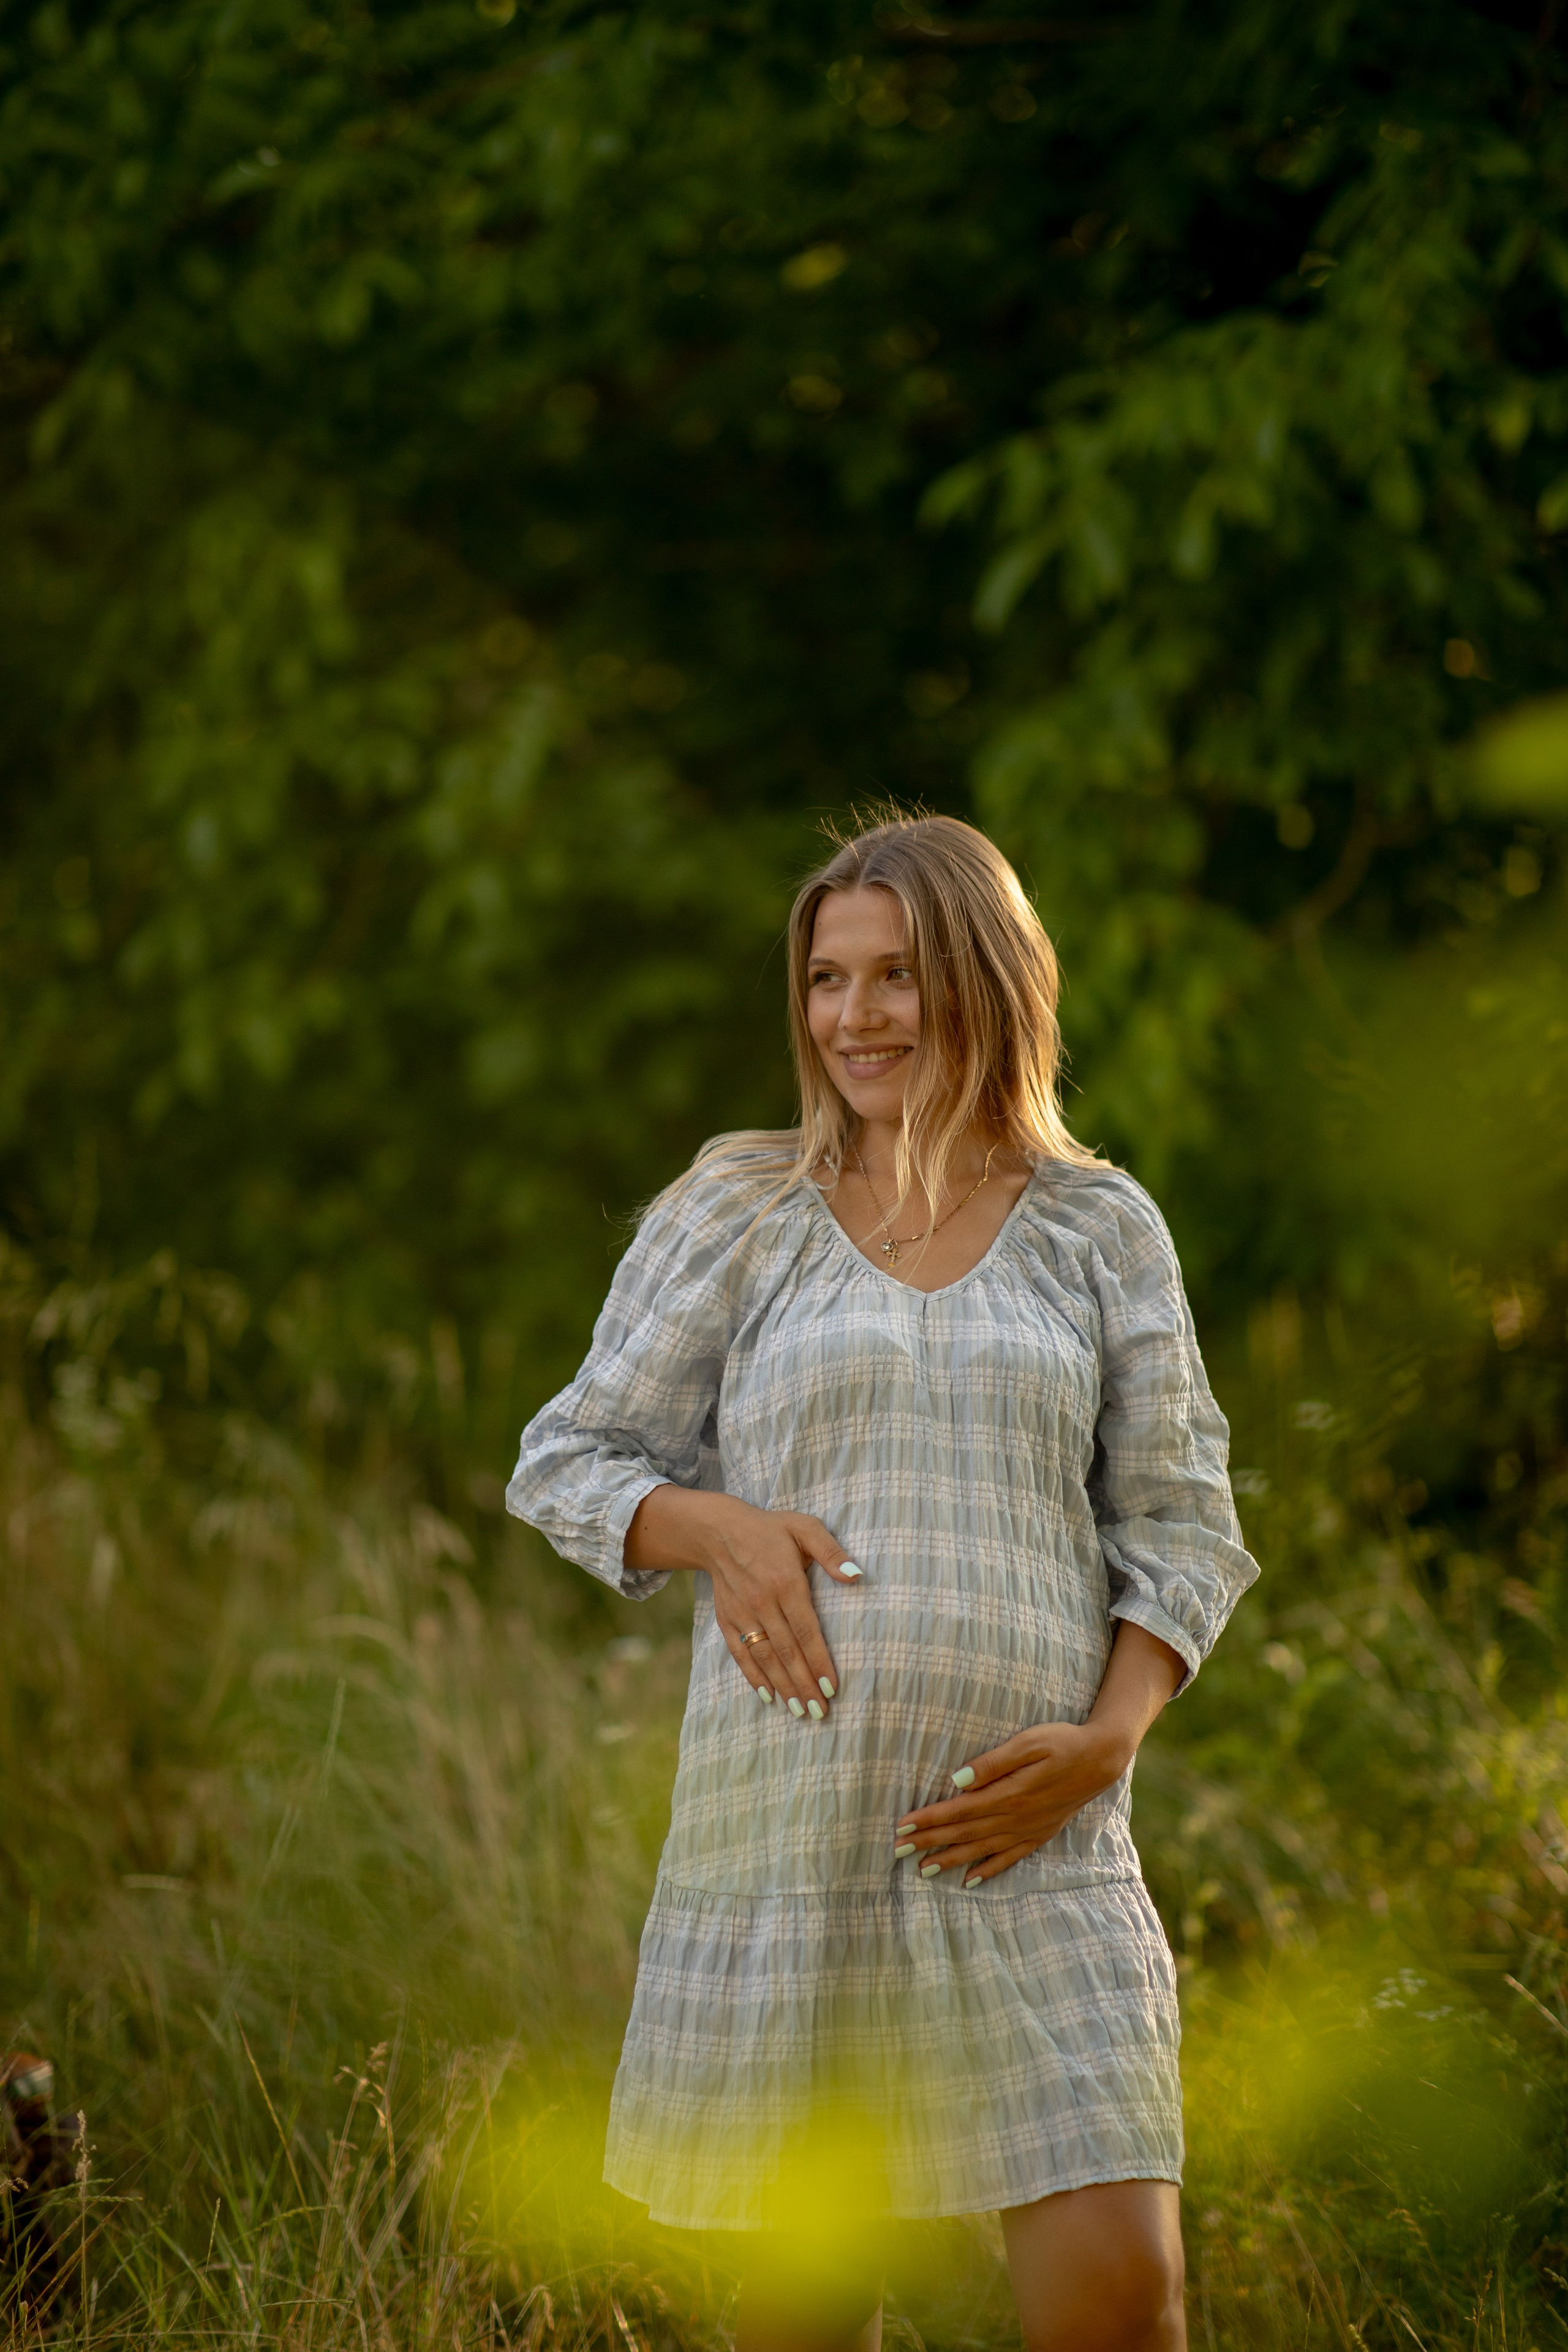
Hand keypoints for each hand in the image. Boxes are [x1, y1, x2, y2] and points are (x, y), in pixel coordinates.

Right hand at [625, 1486, 860, 1720]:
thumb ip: (831, 1552)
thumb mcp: (805, 1528)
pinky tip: (768, 1696)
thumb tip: (856, 1575)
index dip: (819, 1661)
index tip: (831, 1687)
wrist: (719, 1531)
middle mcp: (762, 1601)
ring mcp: (742, 1613)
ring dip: (782, 1686)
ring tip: (800, 1710)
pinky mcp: (726, 1620)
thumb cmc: (770, 1530)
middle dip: (804, 1684)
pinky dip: (753, 1676)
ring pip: (764, 1657)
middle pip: (787, 1651)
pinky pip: (740, 1653)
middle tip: (821, 1712)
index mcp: (785, 1582)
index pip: (807, 1631)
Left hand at [892, 1719, 1131, 1884]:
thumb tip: (957, 1780)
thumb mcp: (1028, 1742)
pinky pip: (1009, 1858)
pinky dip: (988, 1870)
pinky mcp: (1039, 1834)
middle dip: (929, 1842)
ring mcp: (1028, 1829)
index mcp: (1009, 1794)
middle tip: (897, 1851)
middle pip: (964, 1832)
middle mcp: (1015, 1818)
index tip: (901, 1827)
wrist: (1102, 1759)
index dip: (928, 1819)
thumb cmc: (1062, 1742)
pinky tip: (970, 1881)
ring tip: (923, 1870)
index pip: (959, 1810)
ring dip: (950, 1859)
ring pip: (981, 1849)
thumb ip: (992, 1763)